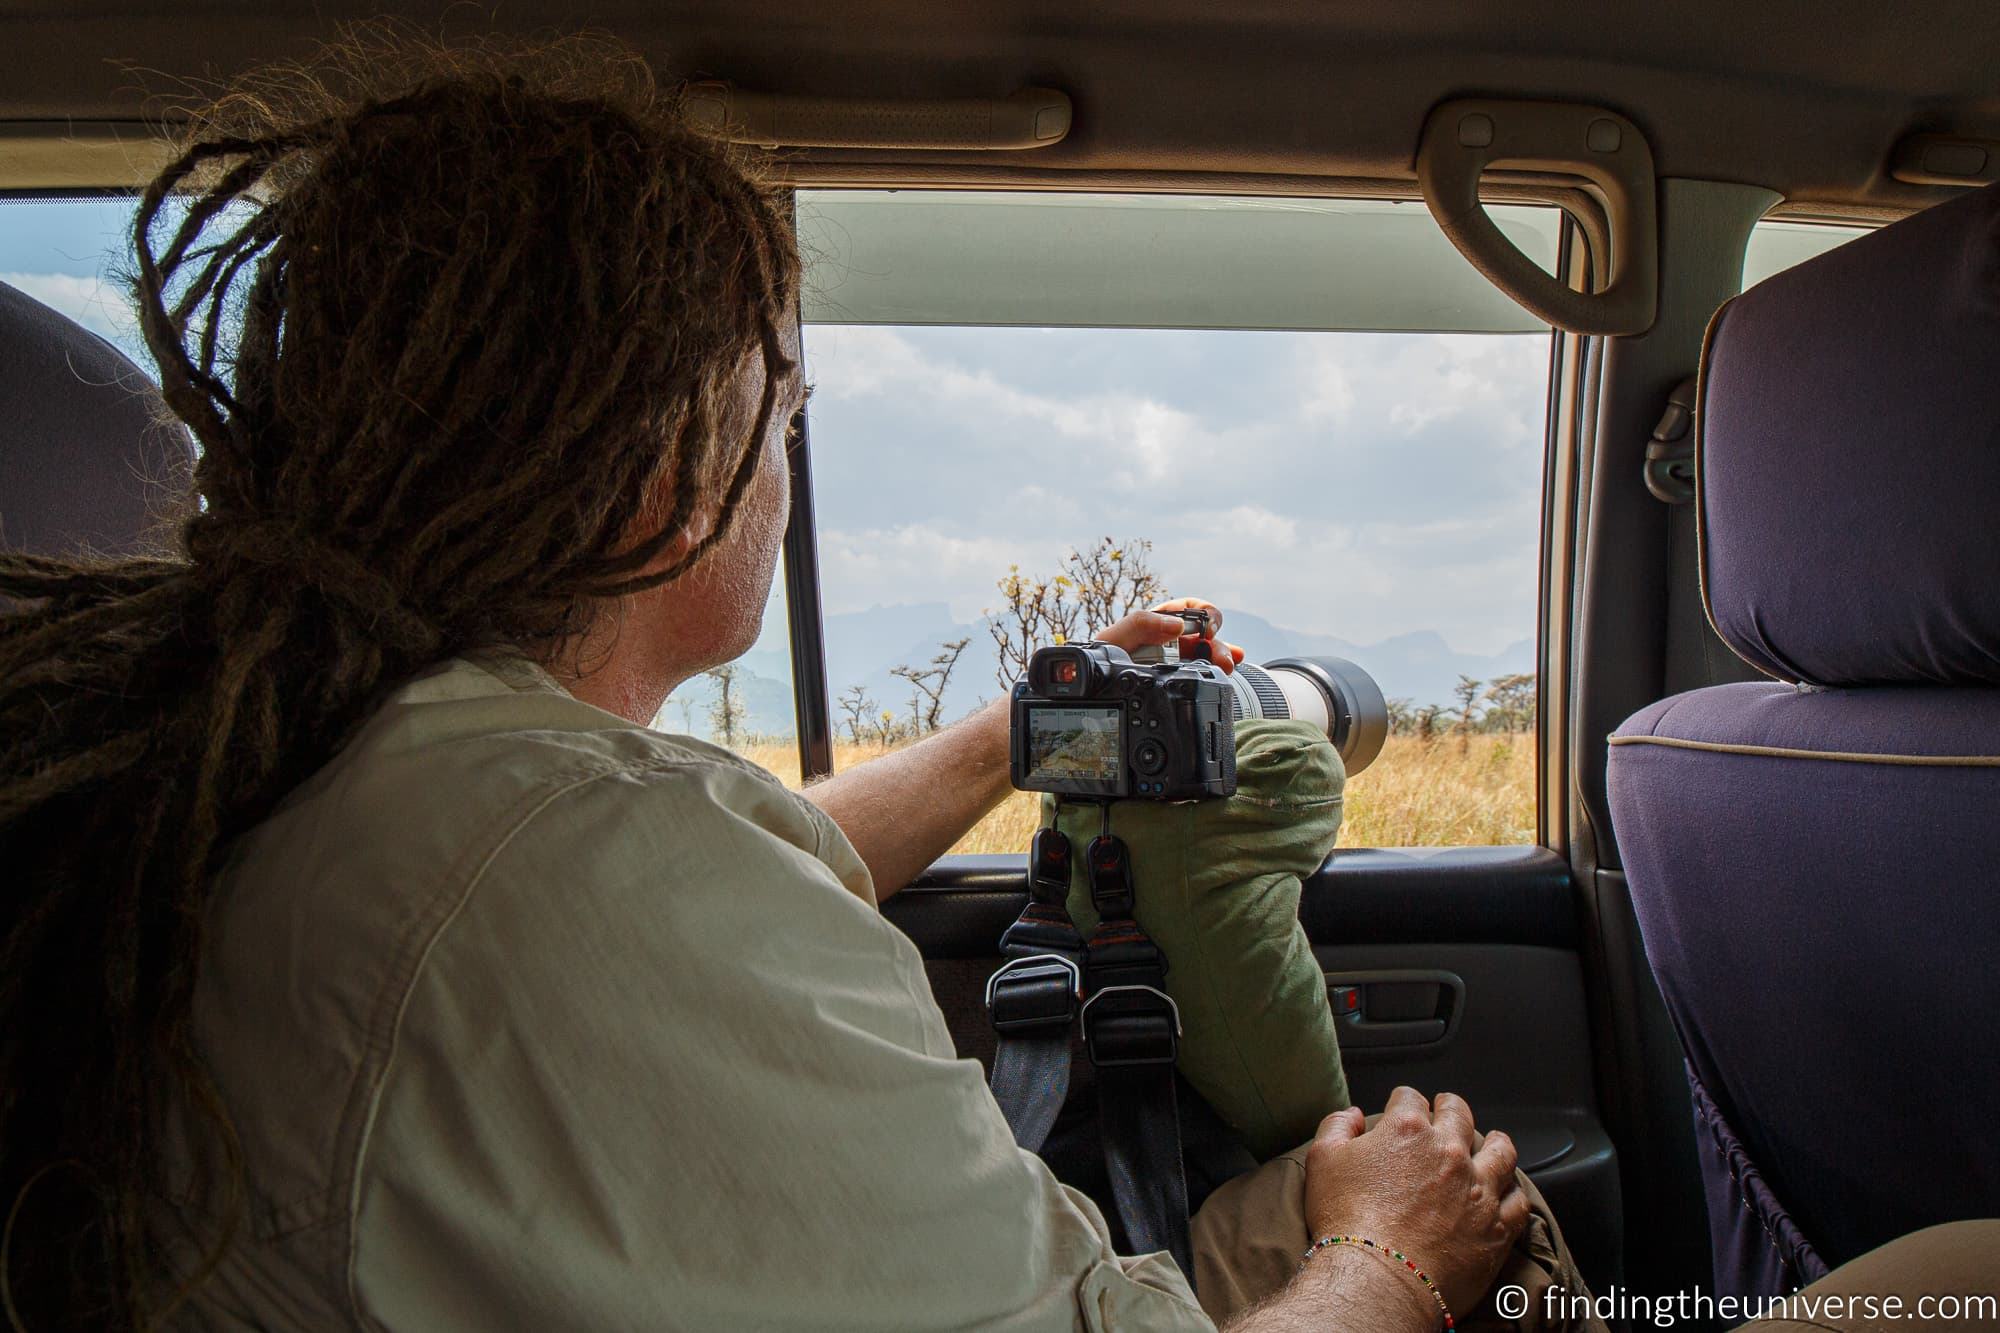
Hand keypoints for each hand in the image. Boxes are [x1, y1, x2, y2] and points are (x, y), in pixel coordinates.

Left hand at [1093, 597, 1246, 672]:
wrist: (1092, 692)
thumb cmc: (1099, 661)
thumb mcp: (1113, 640)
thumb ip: (1139, 625)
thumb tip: (1177, 625)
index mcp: (1158, 623)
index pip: (1189, 609)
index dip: (1204, 613)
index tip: (1209, 627)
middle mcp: (1172, 641)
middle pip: (1205, 635)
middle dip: (1217, 643)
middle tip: (1223, 657)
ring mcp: (1179, 662)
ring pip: (1208, 656)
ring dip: (1222, 658)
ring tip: (1227, 667)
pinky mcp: (1181, 681)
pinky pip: (1204, 674)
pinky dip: (1218, 673)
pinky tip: (1227, 674)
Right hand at [1301, 1090, 1528, 1320]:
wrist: (1377, 1278)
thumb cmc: (1345, 1221)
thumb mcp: (1322, 1161)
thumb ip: (1337, 1126)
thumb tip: (1354, 1115)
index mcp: (1407, 1130)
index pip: (1410, 1098)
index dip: (1404, 1100)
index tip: (1403, 1106)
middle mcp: (1448, 1151)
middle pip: (1459, 1114)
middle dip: (1450, 1107)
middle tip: (1447, 1109)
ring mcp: (1477, 1188)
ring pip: (1501, 1152)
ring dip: (1496, 1142)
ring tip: (1494, 1141)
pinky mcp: (1496, 1225)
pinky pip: (1517, 1200)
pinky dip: (1513, 1191)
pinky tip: (1507, 1190)